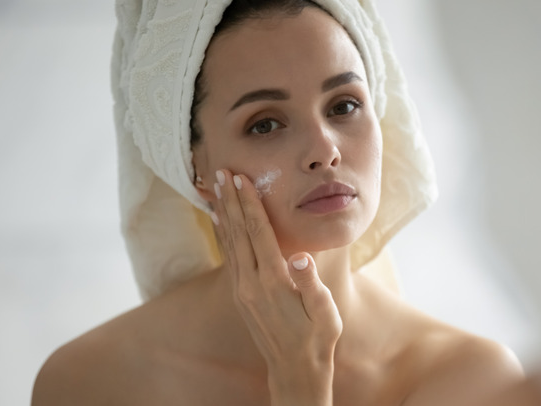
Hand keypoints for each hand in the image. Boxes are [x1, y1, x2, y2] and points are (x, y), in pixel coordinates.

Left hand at [212, 169, 342, 405]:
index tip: (241, 179)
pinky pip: (229, 257)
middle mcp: (251, 284)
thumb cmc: (317, 338)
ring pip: (229, 242)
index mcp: (273, 282)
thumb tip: (300, 255)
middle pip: (238, 232)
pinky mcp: (241, 296)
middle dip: (231, 200)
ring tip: (215, 189)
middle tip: (221, 172)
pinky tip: (220, 221)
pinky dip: (223, 235)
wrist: (295, 369)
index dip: (250, 204)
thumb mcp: (324, 312)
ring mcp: (242, 290)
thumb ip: (310, 283)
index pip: (258, 233)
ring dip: (224, 213)